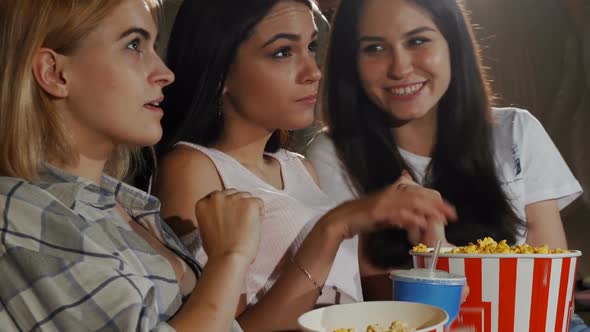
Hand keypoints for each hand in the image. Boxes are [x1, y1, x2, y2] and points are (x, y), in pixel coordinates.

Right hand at [195, 189, 263, 263]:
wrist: (228, 257)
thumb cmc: (217, 250)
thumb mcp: (206, 228)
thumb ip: (213, 216)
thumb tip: (226, 214)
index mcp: (203, 203)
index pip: (217, 197)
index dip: (226, 207)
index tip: (230, 217)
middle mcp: (216, 197)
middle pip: (232, 194)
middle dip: (237, 205)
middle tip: (241, 222)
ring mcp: (233, 198)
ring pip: (246, 197)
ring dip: (248, 209)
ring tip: (248, 226)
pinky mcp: (249, 203)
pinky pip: (259, 203)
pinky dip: (259, 213)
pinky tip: (255, 226)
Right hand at [324, 171, 456, 238]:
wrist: (343, 219)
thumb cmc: (364, 216)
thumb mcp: (385, 208)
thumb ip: (401, 206)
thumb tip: (415, 207)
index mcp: (394, 189)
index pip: (421, 191)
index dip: (436, 199)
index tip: (449, 210)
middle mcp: (391, 192)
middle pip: (420, 195)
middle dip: (438, 205)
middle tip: (452, 216)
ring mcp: (384, 201)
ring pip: (411, 202)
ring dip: (428, 210)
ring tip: (441, 219)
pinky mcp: (378, 211)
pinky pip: (398, 213)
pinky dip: (410, 218)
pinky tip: (421, 224)